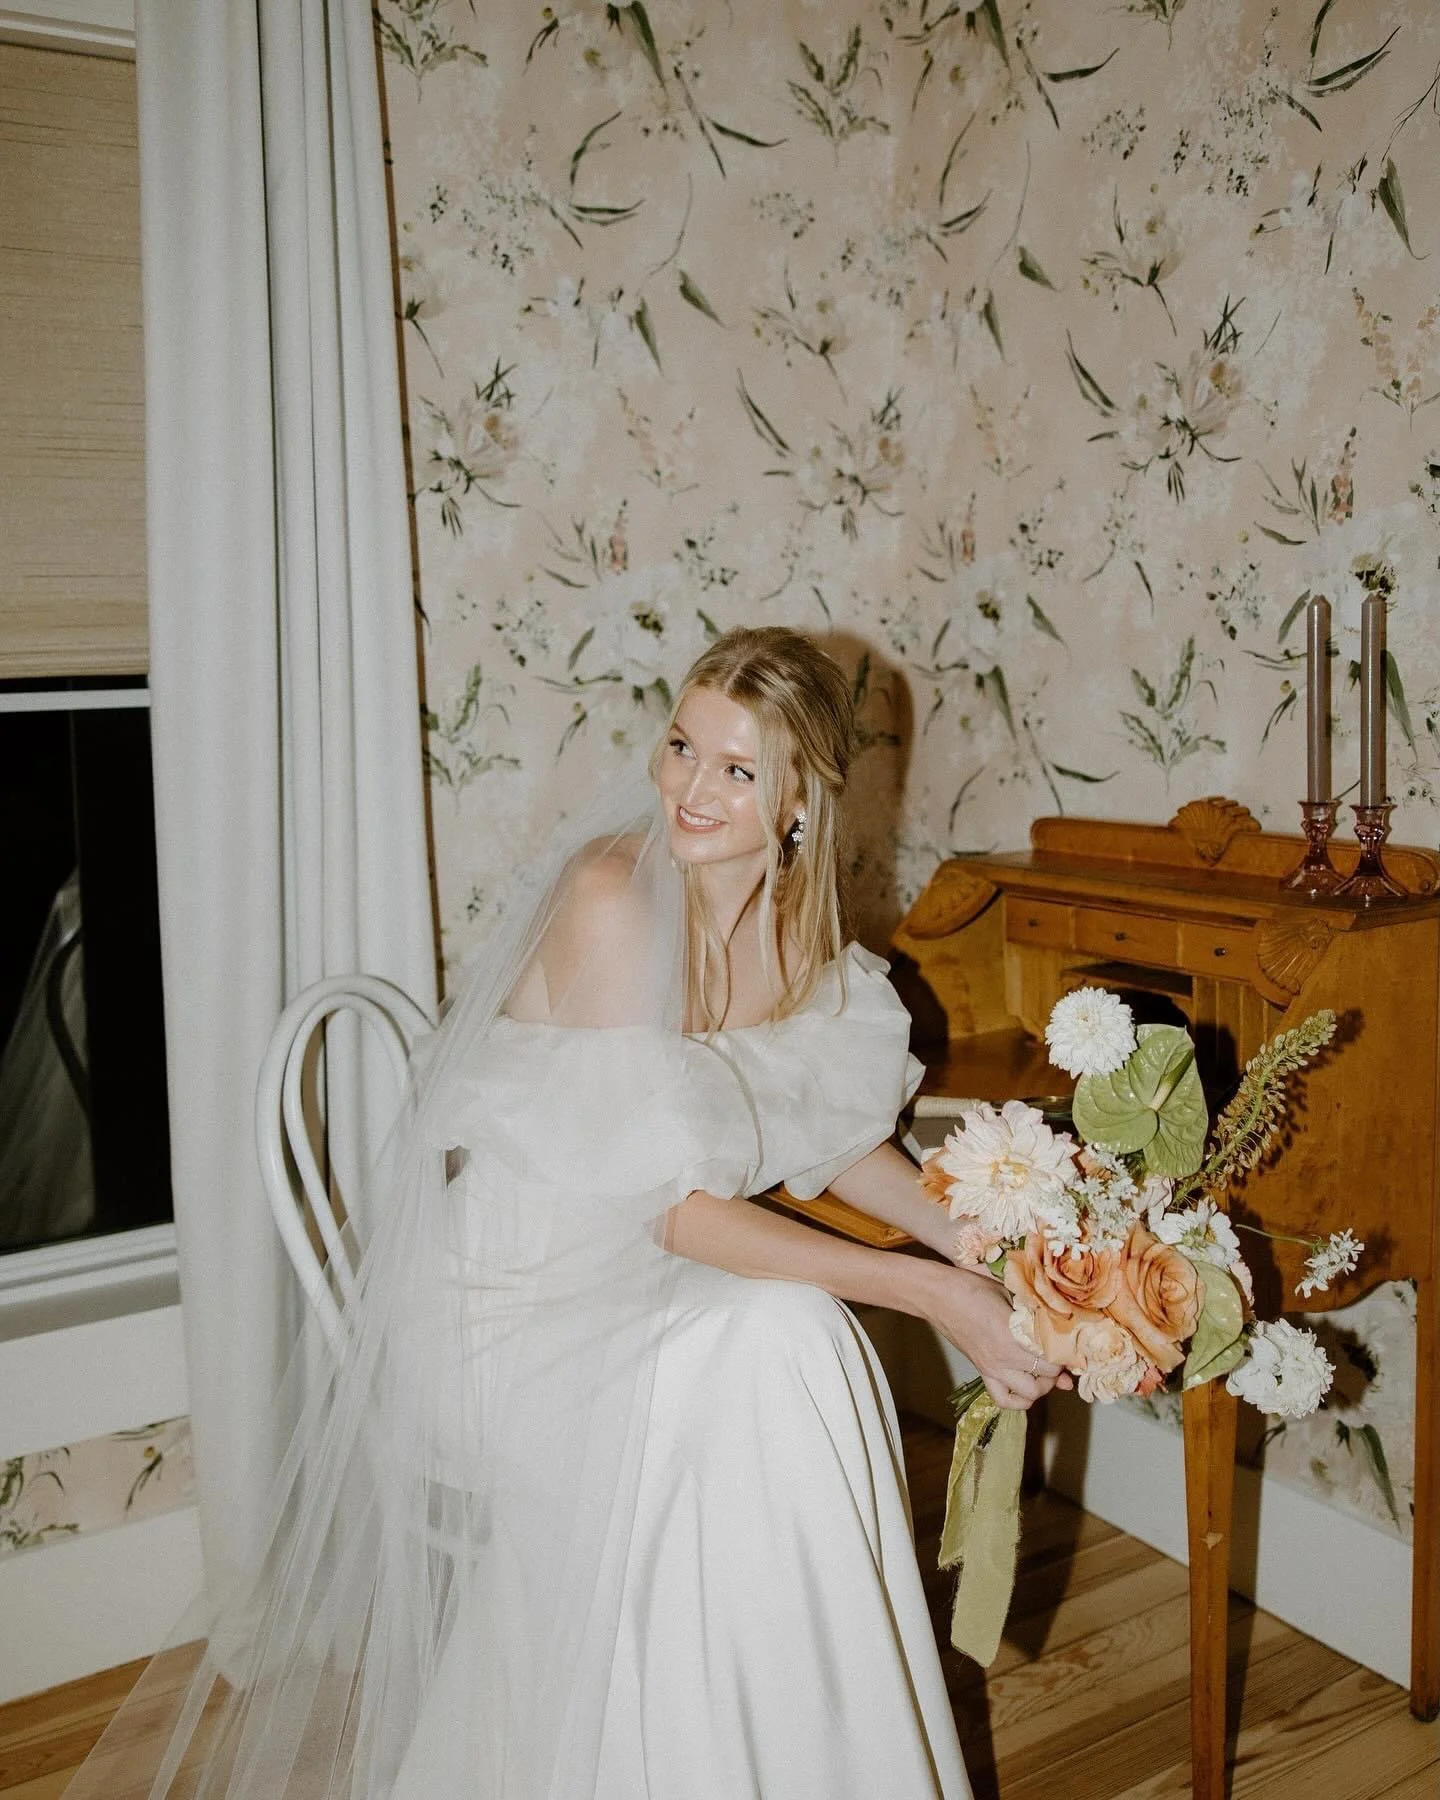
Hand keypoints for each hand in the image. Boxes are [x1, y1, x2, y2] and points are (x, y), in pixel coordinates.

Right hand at [920, 1263, 1069, 1411]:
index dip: (1067, 1353)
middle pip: (1045, 1376)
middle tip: (1061, 1356)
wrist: (938, 1296)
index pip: (1052, 1355)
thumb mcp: (1008, 1294)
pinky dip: (1018, 1400)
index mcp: (1012, 1333)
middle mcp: (1004, 1356)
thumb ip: (1032, 1313)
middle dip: (1058, 1369)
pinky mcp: (982, 1372)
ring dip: (1042, 1386)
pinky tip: (1025, 1387)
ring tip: (1044, 1372)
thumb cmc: (972, 1287)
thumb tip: (1056, 1326)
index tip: (1072, 1346)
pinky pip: (1003, 1399)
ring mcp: (992, 1368)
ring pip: (1029, 1394)